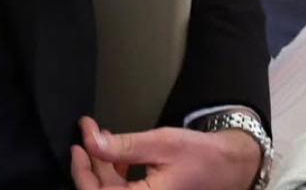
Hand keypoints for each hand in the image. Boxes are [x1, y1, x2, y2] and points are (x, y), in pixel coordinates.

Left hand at [71, 116, 260, 189]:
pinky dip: (116, 171)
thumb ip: (125, 146)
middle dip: (92, 162)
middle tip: (88, 132)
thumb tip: (92, 142)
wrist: (228, 166)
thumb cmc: (200, 156)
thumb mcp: (161, 143)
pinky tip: (117, 153)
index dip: (82, 173)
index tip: (77, 146)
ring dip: (103, 166)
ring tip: (100, 136)